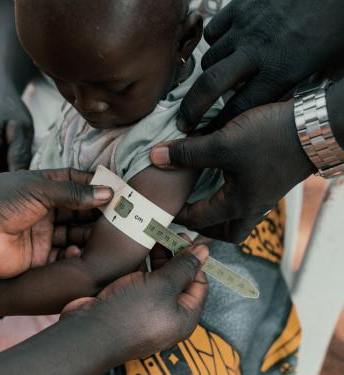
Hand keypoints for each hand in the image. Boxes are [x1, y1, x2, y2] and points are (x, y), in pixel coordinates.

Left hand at [0, 168, 111, 277]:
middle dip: (97, 212)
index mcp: (42, 187)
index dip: (95, 185)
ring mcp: (41, 233)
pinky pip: (61, 256)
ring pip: (73, 233)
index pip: (75, 182)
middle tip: (120, 216)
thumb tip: (106, 192)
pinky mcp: (37, 256)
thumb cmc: (0, 201)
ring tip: (107, 236)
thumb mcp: (39, 189)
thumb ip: (73, 193)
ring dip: (88, 234)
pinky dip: (71, 254)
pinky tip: (76, 251)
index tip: (118, 188)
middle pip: (77, 210)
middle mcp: (44, 210)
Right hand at [61, 245, 208, 358]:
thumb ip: (183, 267)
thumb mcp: (164, 286)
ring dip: (155, 257)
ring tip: (149, 236)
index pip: (198, 284)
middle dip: (173, 255)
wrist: (89, 331)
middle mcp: (166, 314)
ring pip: (156, 278)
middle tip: (167, 233)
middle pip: (177, 279)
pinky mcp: (126, 303)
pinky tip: (134, 249)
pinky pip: (138, 280)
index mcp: (183, 317)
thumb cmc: (130, 313)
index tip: (185, 239)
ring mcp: (145, 309)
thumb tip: (204, 252)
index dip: (194, 260)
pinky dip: (139, 265)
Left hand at [151, 101, 315, 241]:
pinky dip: (229, 197)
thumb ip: (187, 153)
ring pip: (237, 219)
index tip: (159, 210)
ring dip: (217, 216)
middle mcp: (253, 207)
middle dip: (202, 228)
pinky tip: (220, 180)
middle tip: (184, 216)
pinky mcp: (270, 183)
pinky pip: (245, 201)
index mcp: (238, 205)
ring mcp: (264, 197)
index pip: (199, 220)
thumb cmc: (270, 137)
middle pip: (225, 232)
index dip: (176, 215)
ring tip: (200, 202)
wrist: (316, 126)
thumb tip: (154, 157)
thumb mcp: (222, 143)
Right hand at [178, 0, 343, 131]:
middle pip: (210, 85)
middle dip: (191, 108)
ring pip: (208, 60)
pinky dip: (214, 44)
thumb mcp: (324, 67)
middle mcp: (257, 51)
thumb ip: (296, 90)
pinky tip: (225, 49)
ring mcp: (245, 27)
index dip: (219, 126)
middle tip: (184, 121)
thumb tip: (275, 109)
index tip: (207, 136)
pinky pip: (212, 32)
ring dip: (207, 75)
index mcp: (281, 70)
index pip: (240, 108)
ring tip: (213, 83)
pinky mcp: (239, 7)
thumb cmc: (335, 27)